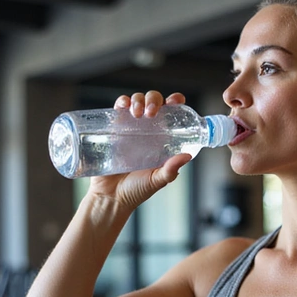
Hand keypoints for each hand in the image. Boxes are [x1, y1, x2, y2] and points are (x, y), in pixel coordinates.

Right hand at [87, 91, 192, 208]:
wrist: (110, 197)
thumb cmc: (136, 191)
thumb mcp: (157, 180)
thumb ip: (170, 170)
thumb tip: (187, 156)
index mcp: (162, 139)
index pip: (172, 113)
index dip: (175, 102)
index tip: (175, 102)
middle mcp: (147, 130)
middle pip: (154, 101)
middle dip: (154, 99)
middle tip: (152, 113)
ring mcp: (130, 128)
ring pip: (136, 101)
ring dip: (138, 99)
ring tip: (137, 113)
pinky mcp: (113, 129)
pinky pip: (118, 109)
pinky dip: (121, 102)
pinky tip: (124, 107)